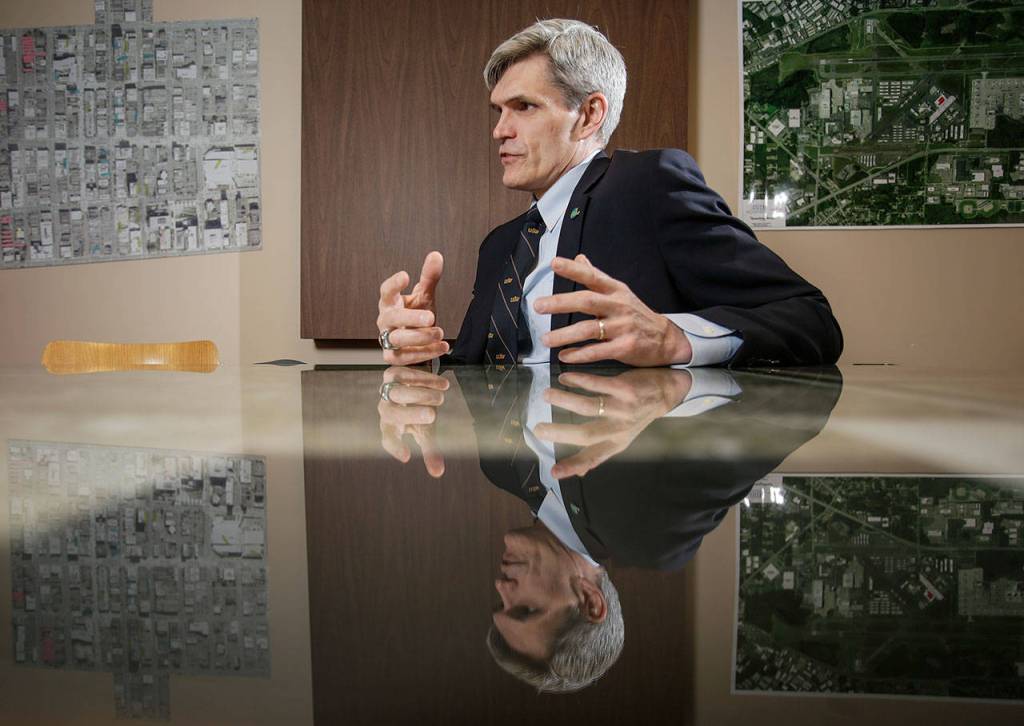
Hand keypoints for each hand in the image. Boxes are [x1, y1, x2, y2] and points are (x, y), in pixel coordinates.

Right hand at [376, 251, 448, 365]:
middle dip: (411, 318)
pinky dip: (424, 353)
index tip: (406, 276)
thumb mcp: (424, 296)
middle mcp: (385, 321)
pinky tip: (441, 347)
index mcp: (390, 302)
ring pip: (397, 339)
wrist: (415, 343)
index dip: (394, 284)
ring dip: (420, 337)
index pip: (386, 291)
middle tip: (430, 317)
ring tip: (439, 333)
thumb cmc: (415, 316)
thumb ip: (429, 277)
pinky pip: (405, 357)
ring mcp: (387, 340)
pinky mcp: (393, 357)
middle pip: (391, 318)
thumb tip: (436, 255)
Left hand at [377, 366, 448, 477]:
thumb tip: (438, 474)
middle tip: (432, 416)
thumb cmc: (417, 412)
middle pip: (392, 413)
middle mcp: (385, 408)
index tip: (407, 457)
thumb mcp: (425, 431)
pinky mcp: (393, 372)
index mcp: (390, 427)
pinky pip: (408, 375)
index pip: (388, 439)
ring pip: (400, 391)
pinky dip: (427, 379)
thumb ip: (430, 451)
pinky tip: (443, 384)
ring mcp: (387, 389)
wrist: (414, 385)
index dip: (395, 447)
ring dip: (422, 394)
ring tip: (441, 397)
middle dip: (412, 414)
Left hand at [534, 254, 691, 365]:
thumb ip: (597, 277)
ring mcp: (623, 327)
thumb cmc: (637, 315)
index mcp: (616, 291)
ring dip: (564, 335)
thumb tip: (579, 257)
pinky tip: (564, 355)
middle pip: (587, 301)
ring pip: (589, 329)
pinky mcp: (626, 348)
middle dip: (560, 303)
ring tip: (546, 339)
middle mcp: (619, 306)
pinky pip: (598, 351)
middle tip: (538, 305)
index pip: (592, 277)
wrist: (666, 339)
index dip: (574, 269)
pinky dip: (579, 354)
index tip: (554, 263)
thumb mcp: (620, 293)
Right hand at [534, 369, 690, 477]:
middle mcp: (619, 429)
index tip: (553, 472)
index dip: (573, 466)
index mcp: (616, 443)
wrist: (665, 392)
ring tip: (546, 395)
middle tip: (537, 429)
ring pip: (588, 407)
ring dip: (564, 400)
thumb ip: (599, 452)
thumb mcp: (623, 437)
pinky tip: (564, 378)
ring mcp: (622, 408)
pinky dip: (577, 381)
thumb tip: (579, 474)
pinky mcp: (625, 389)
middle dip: (559, 432)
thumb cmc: (638, 415)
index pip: (593, 458)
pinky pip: (596, 384)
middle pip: (585, 434)